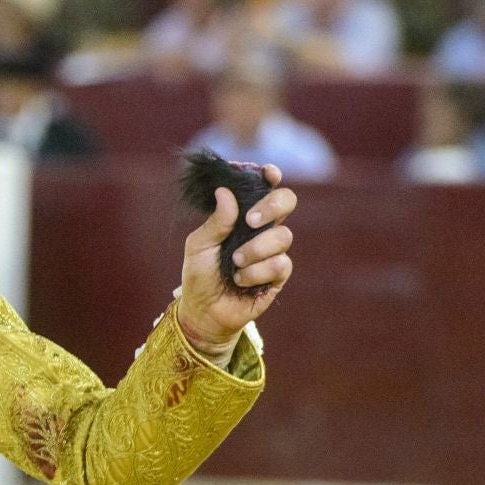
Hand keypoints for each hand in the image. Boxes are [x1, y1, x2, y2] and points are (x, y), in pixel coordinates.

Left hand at [177, 163, 296, 352]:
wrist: (204, 311)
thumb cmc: (199, 275)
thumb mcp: (198, 246)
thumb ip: (215, 221)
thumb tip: (225, 193)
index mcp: (242, 216)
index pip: (263, 188)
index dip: (270, 177)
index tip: (267, 173)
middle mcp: (262, 229)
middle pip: (286, 201)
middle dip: (272, 206)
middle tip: (250, 221)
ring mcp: (273, 250)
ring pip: (282, 236)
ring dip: (255, 249)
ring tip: (234, 262)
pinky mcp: (278, 274)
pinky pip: (280, 264)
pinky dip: (257, 272)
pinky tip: (241, 280)